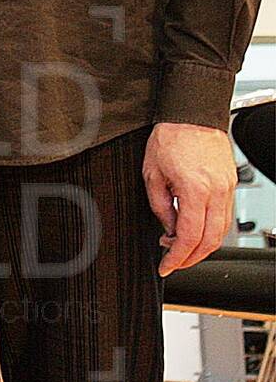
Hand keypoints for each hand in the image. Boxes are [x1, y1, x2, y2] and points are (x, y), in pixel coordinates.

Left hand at [144, 121, 235, 274]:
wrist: (191, 116)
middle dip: (191, 258)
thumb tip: (168, 229)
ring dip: (202, 246)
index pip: (189, 237)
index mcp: (195, 190)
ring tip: (180, 247)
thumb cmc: (170, 138)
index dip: (177, 257)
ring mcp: (228, 189)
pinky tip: (194, 230)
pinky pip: (224, 217)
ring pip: (221, 231)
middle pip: (210, 240)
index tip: (166, 266)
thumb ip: (160, 207)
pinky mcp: (231, 185)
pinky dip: (211, 230)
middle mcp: (217, 192)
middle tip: (173, 262)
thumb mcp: (151, 175)